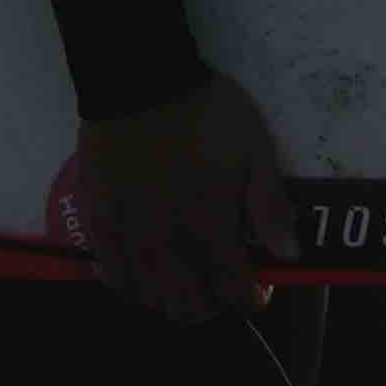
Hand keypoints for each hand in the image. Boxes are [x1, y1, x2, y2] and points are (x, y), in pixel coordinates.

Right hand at [70, 72, 298, 322]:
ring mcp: (127, 235)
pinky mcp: (96, 220)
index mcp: (209, 228)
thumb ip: (270, 205)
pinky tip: (137, 275)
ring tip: (182, 283)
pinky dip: (126, 285)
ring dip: (169, 301)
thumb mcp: (255, 149)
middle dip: (210, 306)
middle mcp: (167, 244)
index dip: (251, 298)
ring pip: (147, 297)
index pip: (233, 291)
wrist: (139, 78)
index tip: (258, 287)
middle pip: (187, 306)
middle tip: (219, 286)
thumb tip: (289, 255)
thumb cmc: (204, 112)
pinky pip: (108, 272)